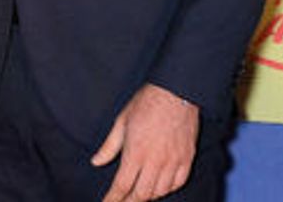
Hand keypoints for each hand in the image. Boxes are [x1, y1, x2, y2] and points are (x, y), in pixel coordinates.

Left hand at [91, 83, 199, 201]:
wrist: (176, 92)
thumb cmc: (145, 104)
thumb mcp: (121, 122)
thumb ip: (109, 146)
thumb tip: (96, 162)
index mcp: (136, 152)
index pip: (122, 185)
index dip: (113, 199)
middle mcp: (155, 161)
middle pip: (141, 194)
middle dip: (130, 201)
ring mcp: (173, 161)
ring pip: (160, 191)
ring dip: (148, 196)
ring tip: (139, 194)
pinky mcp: (187, 158)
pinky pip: (177, 183)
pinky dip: (167, 189)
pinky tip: (160, 187)